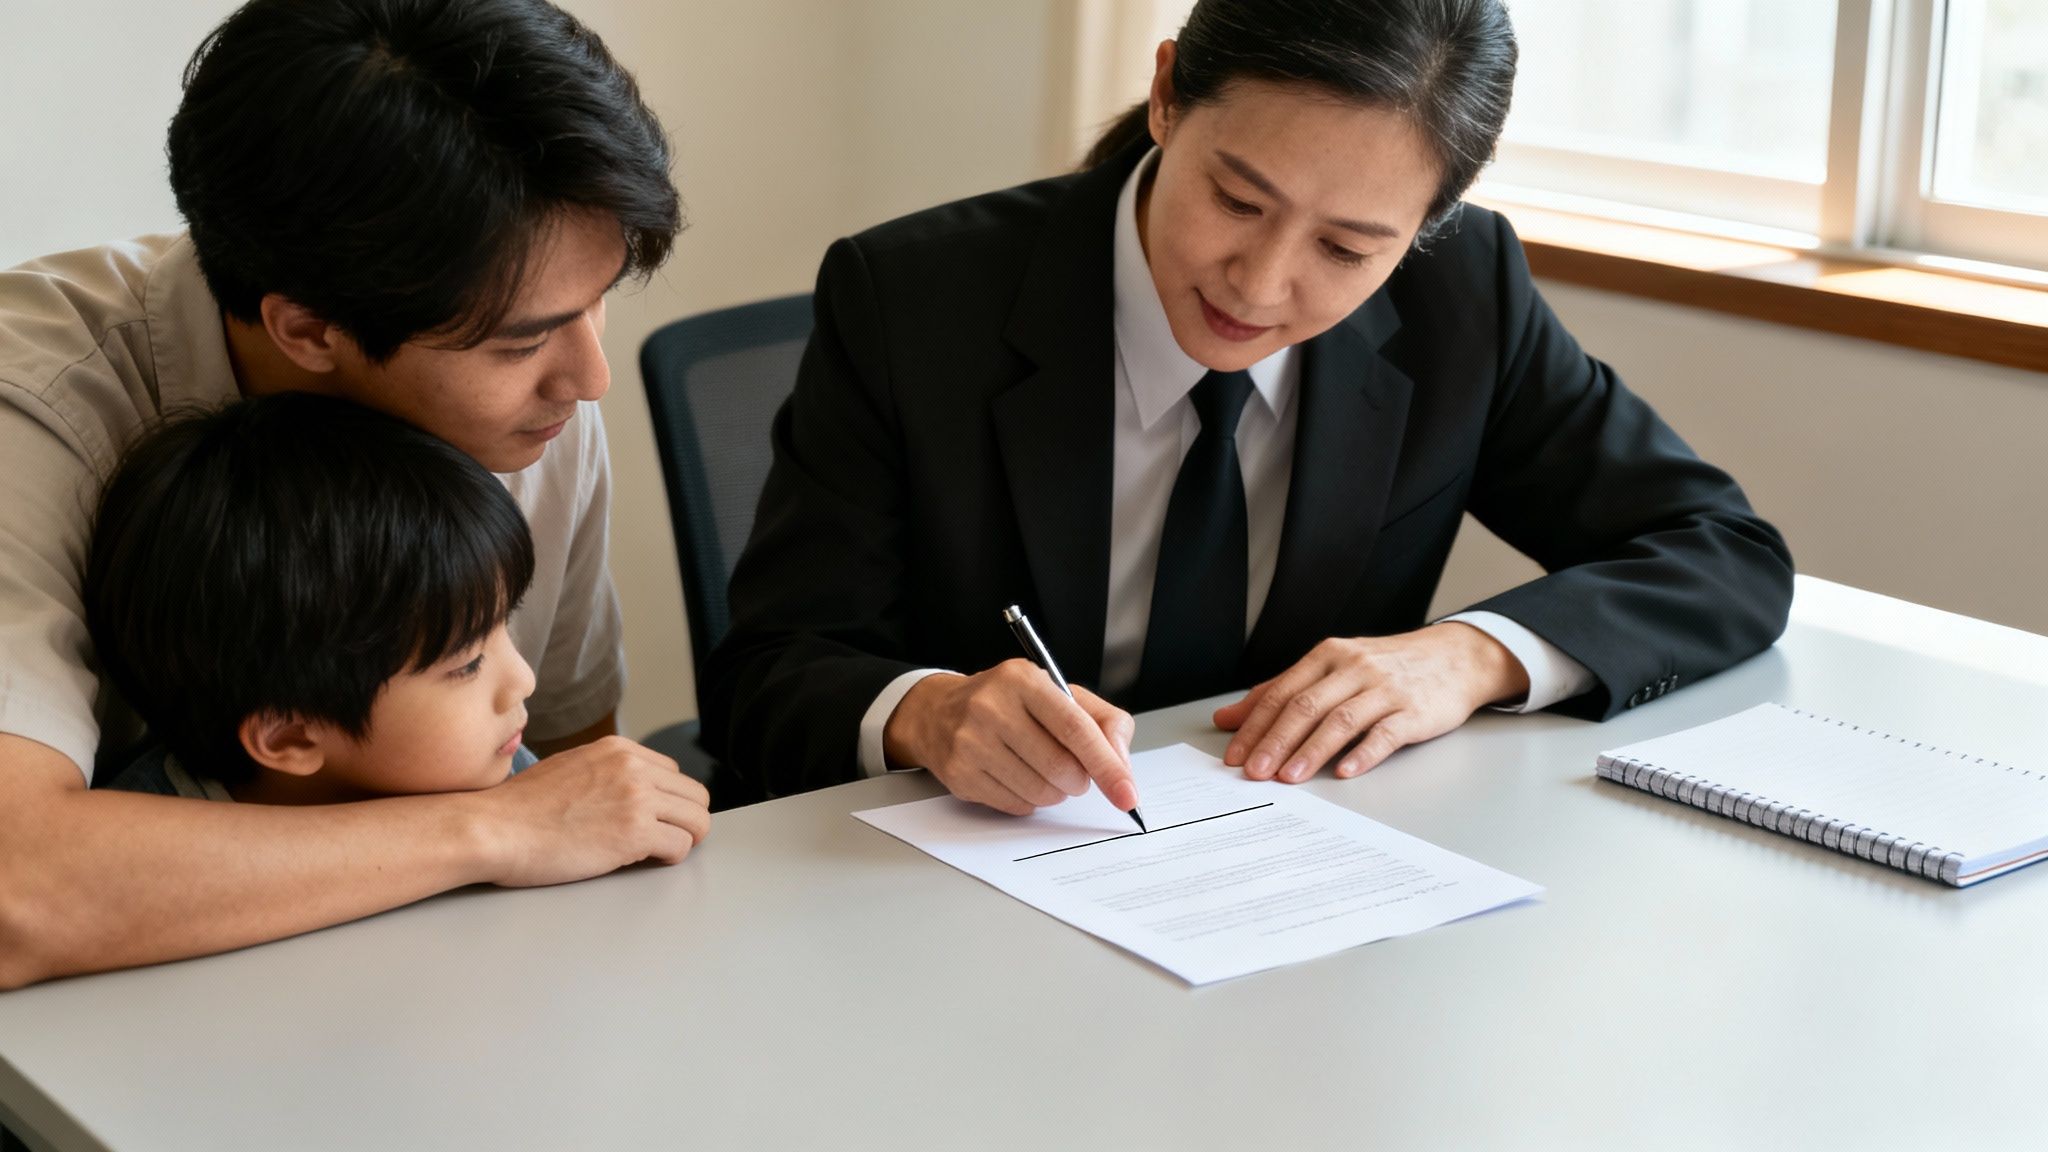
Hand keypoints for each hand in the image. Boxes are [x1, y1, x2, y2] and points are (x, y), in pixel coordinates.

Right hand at [474, 735, 710, 886]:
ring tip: (659, 852)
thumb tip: (626, 793)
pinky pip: (681, 846)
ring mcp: (636, 798)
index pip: (673, 772)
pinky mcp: (634, 832)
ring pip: (698, 820)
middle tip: (667, 840)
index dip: (668, 801)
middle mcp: (633, 767)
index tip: (656, 820)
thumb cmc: (518, 808)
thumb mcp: (569, 768)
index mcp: (617, 750)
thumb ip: (604, 773)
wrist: (492, 828)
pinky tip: (647, 862)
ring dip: (684, 840)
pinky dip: (670, 858)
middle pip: (695, 795)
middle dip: (685, 820)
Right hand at [884, 660, 1136, 815]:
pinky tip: (1019, 777)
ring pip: (1040, 792)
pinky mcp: (960, 774)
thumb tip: (1122, 766)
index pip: (1076, 729)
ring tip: (1046, 772)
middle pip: (1060, 767)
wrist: (938, 712)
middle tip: (1076, 774)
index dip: (1107, 765)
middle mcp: (992, 707)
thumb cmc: (1009, 702)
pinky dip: (1031, 800)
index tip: (1127, 793)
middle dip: (1080, 781)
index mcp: (1024, 680)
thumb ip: (1103, 721)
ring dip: (1056, 792)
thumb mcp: (1059, 693)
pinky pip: (1017, 805)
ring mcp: (971, 742)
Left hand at [1215, 623, 1527, 783]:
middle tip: (1254, 771)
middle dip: (1275, 741)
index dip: (1255, 725)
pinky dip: (1363, 753)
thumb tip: (1229, 718)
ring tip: (1288, 777)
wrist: (1455, 657)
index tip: (1235, 755)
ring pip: (1341, 720)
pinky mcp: (1414, 711)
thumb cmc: (1386, 666)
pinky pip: (1385, 733)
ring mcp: (1385, 689)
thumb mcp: (1332, 667)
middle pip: (1306, 706)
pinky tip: (1345, 772)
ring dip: (1311, 751)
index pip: (1282, 692)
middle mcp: (1354, 668)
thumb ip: (1281, 690)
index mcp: (1328, 656)